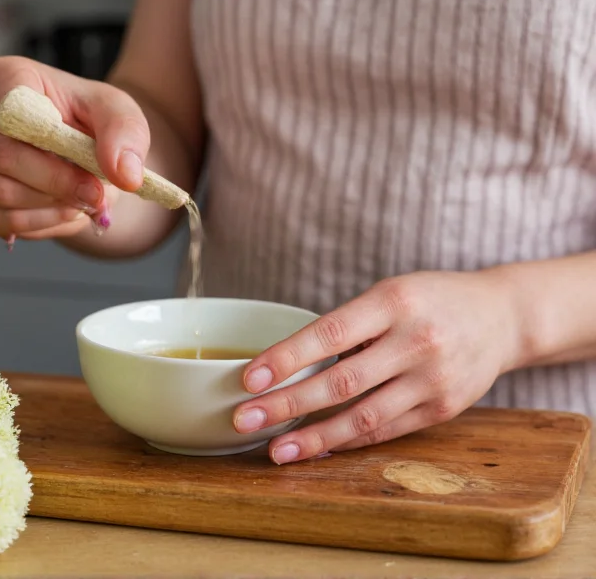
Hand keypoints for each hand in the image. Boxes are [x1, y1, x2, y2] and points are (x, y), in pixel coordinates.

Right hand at [0, 56, 149, 244]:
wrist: (75, 151)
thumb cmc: (88, 121)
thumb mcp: (117, 113)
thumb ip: (126, 134)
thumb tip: (125, 174)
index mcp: (0, 79)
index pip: (12, 109)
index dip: (51, 143)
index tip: (90, 167)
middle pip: (1, 156)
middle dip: (56, 183)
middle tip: (94, 194)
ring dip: (49, 207)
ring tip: (81, 201)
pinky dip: (37, 224)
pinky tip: (61, 212)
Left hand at [232, 270, 523, 463]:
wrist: (501, 317)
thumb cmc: (429, 300)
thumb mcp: (389, 293)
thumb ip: (347, 326)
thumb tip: (287, 365)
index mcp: (393, 302)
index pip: (328, 333)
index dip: (285, 358)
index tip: (247, 378)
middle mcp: (416, 342)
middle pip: (340, 382)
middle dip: (286, 405)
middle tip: (244, 418)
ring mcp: (433, 380)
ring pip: (363, 417)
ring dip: (313, 437)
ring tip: (275, 450)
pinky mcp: (443, 410)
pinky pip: (385, 431)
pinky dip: (347, 441)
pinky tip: (316, 447)